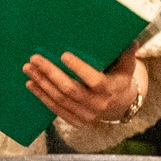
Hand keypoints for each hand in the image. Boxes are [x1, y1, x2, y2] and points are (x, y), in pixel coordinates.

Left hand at [24, 46, 146, 126]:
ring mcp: (87, 115)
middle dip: (50, 73)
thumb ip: (126, 53)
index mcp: (111, 89)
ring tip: (28, 68)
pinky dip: (42, 96)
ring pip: (60, 99)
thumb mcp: (127, 66)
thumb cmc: (118, 78)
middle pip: (70, 90)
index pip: (95, 80)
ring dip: (42, 83)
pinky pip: (56, 109)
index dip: (79, 68)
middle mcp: (99, 104)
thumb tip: (132, 39)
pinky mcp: (77, 121)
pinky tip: (31, 84)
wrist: (119, 104)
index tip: (63, 55)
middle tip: (35, 59)